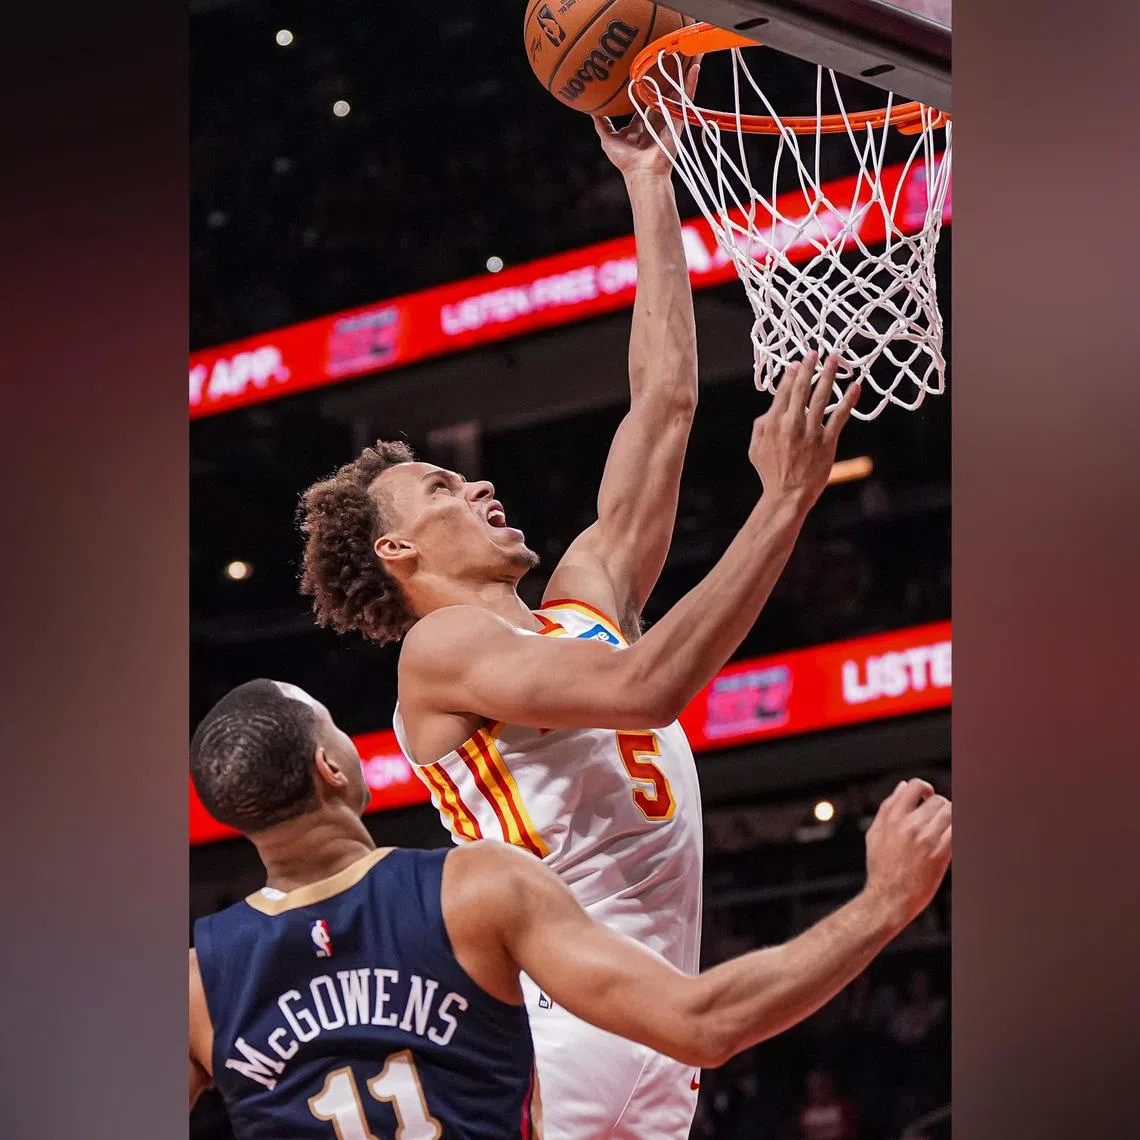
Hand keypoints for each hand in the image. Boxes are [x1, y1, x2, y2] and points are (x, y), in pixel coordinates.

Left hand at [593, 54, 700, 178]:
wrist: (643, 173)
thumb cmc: (626, 161)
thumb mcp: (608, 139)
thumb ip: (602, 124)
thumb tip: (591, 111)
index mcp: (642, 121)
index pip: (644, 98)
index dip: (645, 83)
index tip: (645, 66)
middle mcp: (656, 117)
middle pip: (663, 89)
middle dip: (669, 73)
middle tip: (671, 52)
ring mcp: (668, 118)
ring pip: (677, 89)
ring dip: (684, 70)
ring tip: (690, 50)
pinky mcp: (678, 120)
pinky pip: (685, 98)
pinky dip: (691, 82)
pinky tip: (695, 65)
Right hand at [747, 353, 858, 506]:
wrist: (787, 494)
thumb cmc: (770, 472)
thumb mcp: (755, 448)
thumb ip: (760, 425)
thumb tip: (770, 408)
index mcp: (772, 422)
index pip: (783, 391)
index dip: (791, 374)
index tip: (798, 362)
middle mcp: (792, 423)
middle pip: (802, 389)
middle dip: (809, 368)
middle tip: (816, 352)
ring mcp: (811, 431)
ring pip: (821, 397)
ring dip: (829, 376)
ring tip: (835, 360)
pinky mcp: (827, 441)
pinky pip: (839, 416)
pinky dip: (848, 400)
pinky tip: (855, 387)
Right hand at [864, 779, 951, 929]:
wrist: (888, 898)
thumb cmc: (881, 868)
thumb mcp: (875, 833)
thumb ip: (887, 807)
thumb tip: (902, 786)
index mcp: (892, 817)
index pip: (914, 786)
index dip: (924, 788)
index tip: (927, 797)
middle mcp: (909, 825)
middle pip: (938, 801)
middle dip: (940, 808)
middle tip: (938, 820)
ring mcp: (926, 839)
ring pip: (951, 813)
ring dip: (951, 819)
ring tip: (945, 830)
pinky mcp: (940, 854)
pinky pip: (957, 831)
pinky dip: (957, 830)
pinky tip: (951, 838)